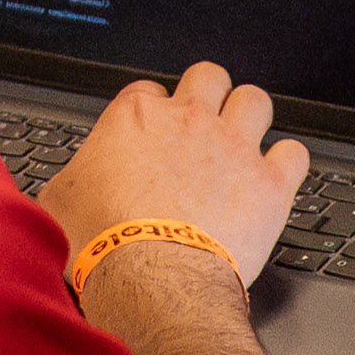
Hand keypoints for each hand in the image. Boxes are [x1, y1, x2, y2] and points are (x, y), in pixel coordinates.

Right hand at [38, 62, 309, 287]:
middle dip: (208, 94)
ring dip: (250, 118)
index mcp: (136, 118)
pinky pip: (295, 152)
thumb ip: (71, 180)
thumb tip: (66, 188)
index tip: (152, 134)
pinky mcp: (269, 183)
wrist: (149, 279)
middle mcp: (189, 121)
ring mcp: (234, 147)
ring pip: (256, 100)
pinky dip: (287, 163)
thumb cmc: (102, 244)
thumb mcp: (59, 203)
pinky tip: (275, 176)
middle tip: (203, 123)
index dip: (152, 111)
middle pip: (209, 76)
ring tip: (243, 142)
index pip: (148, 90)